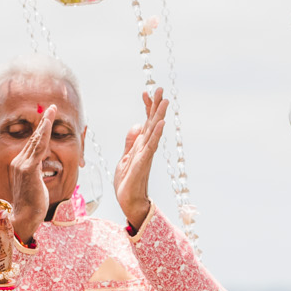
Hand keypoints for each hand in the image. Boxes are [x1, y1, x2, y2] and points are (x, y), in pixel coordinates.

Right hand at [6, 107, 55, 242]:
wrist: (24, 217)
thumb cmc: (31, 205)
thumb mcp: (35, 184)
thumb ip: (36, 172)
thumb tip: (42, 166)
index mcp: (19, 164)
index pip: (32, 144)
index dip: (40, 130)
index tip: (47, 118)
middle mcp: (18, 162)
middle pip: (33, 138)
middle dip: (43, 121)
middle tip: (51, 107)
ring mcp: (22, 165)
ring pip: (36, 140)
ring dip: (44, 124)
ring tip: (51, 110)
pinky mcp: (28, 170)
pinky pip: (38, 149)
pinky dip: (43, 135)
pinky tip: (48, 126)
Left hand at [114, 88, 167, 230]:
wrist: (129, 202)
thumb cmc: (128, 182)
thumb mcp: (125, 158)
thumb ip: (131, 142)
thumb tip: (137, 125)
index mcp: (140, 145)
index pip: (146, 122)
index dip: (146, 107)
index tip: (146, 92)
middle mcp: (146, 147)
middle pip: (153, 122)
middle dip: (156, 105)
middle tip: (159, 88)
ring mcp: (146, 154)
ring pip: (154, 131)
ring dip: (159, 116)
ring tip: (165, 101)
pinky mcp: (143, 163)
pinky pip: (151, 146)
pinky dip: (156, 134)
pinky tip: (160, 124)